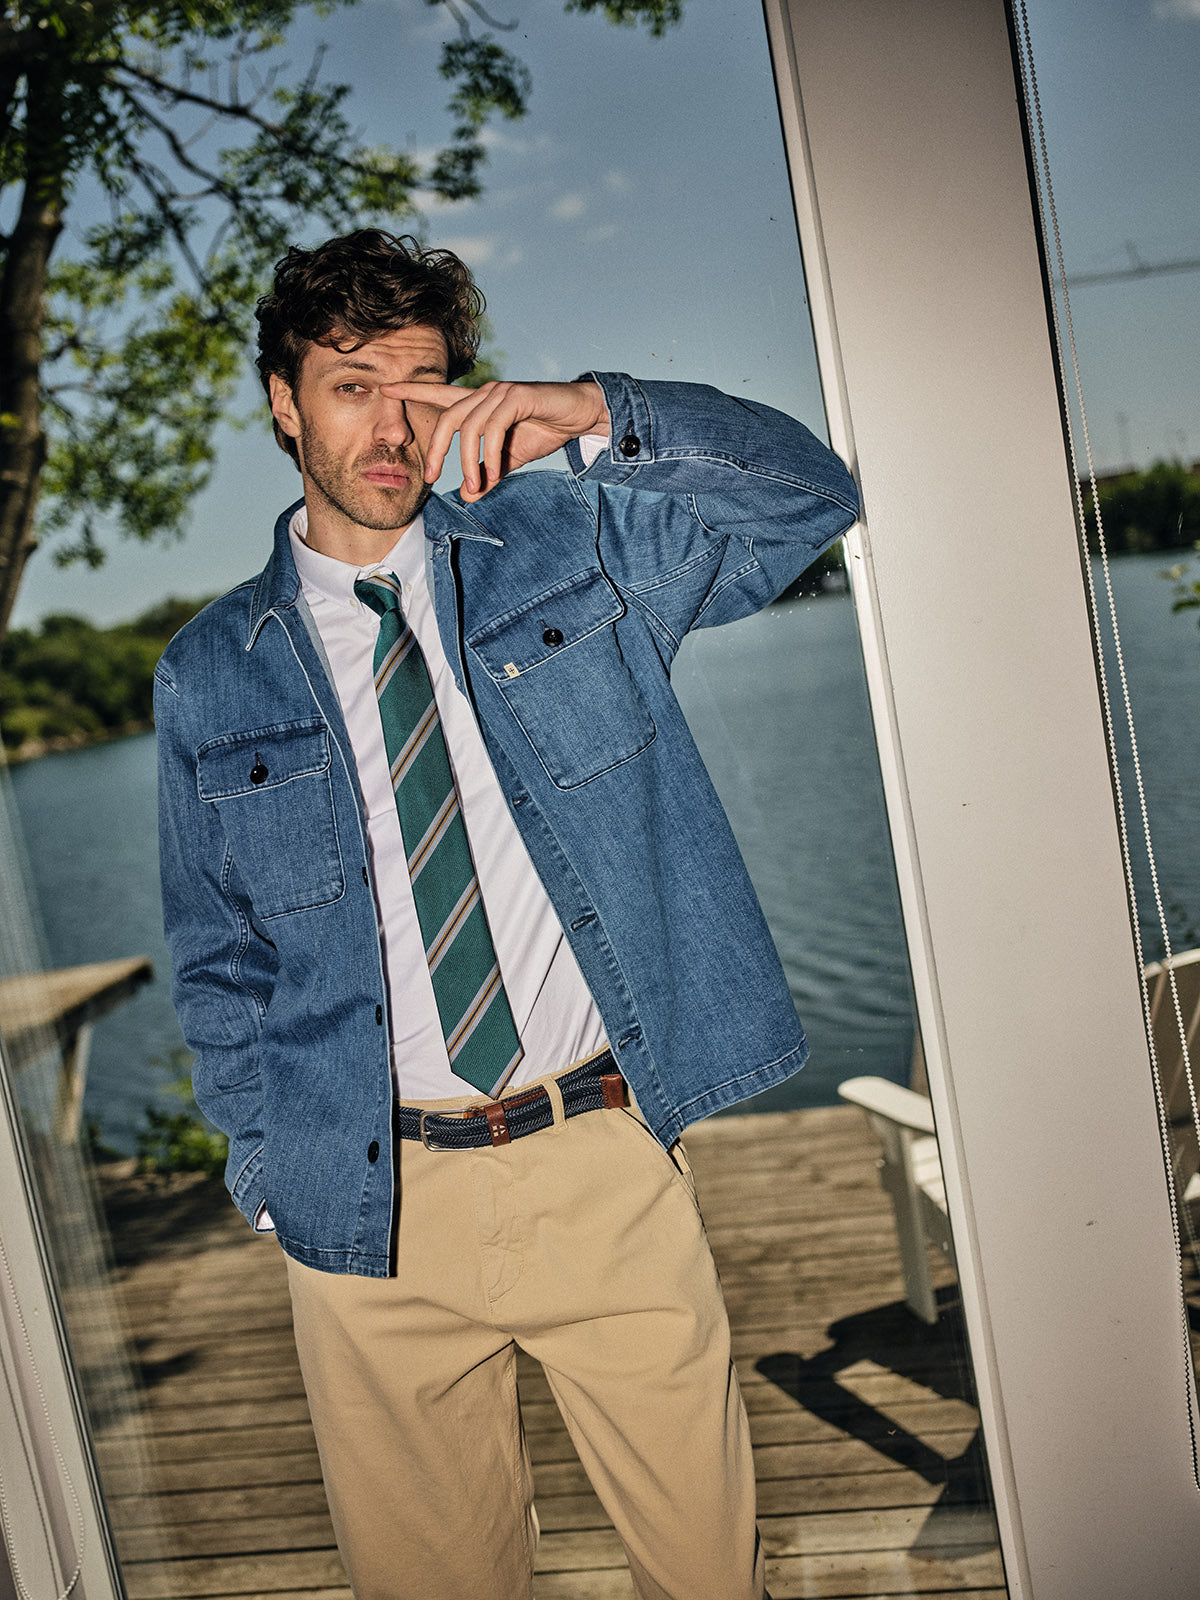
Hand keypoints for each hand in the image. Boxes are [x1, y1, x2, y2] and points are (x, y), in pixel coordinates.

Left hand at [379, 379, 608, 501]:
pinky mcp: (517, 396)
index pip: (439, 395)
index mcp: (478, 404)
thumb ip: (488, 474)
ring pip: (469, 427)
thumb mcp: (509, 459)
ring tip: (476, 487)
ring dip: (468, 461)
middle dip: (435, 449)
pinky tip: (494, 475)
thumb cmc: (544, 431)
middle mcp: (485, 393)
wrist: (579, 417)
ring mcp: (500, 392)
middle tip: (432, 478)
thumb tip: (468, 496)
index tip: (385, 389)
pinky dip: (491, 455)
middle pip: (446, 417)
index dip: (412, 390)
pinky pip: (493, 428)